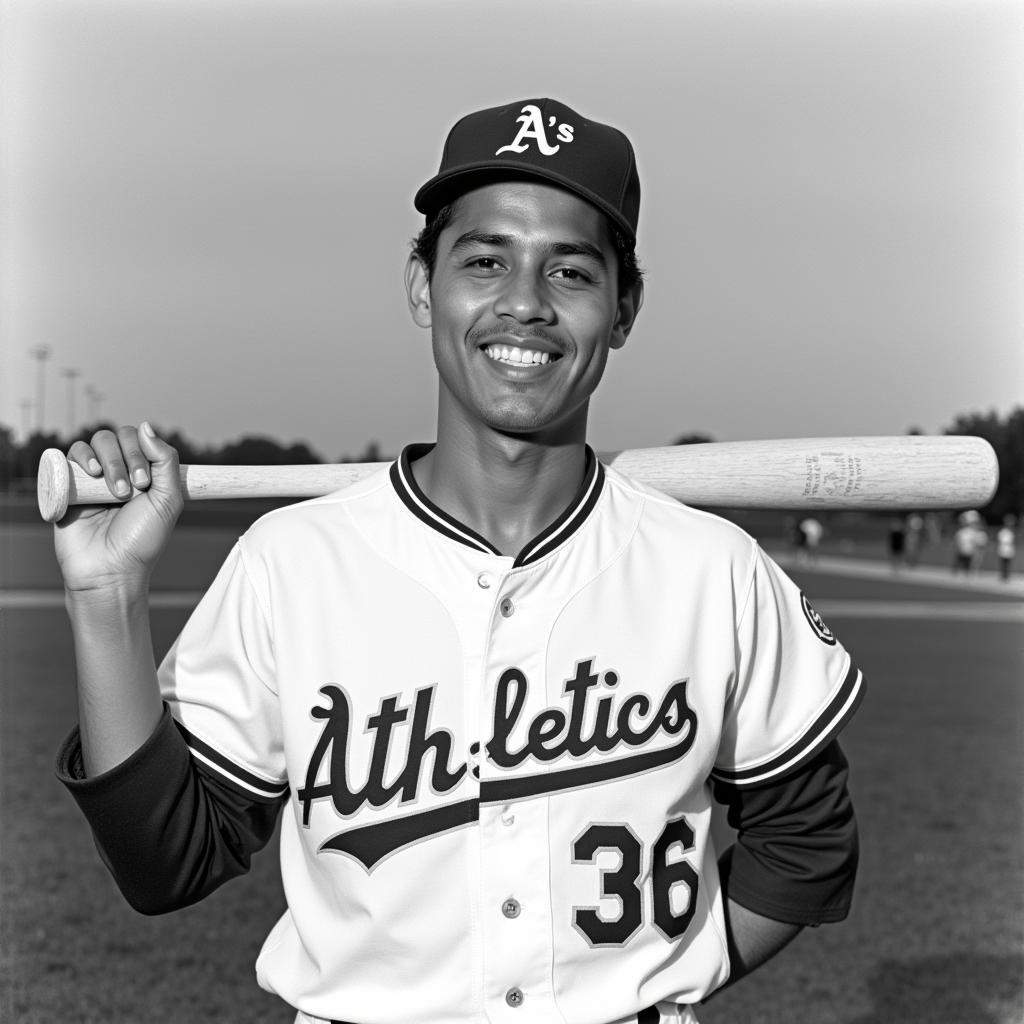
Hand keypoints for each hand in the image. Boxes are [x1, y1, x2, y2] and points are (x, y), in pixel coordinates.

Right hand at [53, 423, 183, 594]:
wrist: (110, 570)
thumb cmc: (141, 540)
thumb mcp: (168, 501)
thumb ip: (166, 461)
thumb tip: (146, 426)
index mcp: (144, 474)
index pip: (143, 440)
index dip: (145, 451)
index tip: (146, 483)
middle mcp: (119, 472)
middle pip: (120, 436)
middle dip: (128, 457)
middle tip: (134, 489)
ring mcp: (93, 478)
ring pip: (97, 441)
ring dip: (110, 461)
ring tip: (115, 492)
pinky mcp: (68, 485)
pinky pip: (70, 454)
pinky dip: (82, 457)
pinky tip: (92, 475)